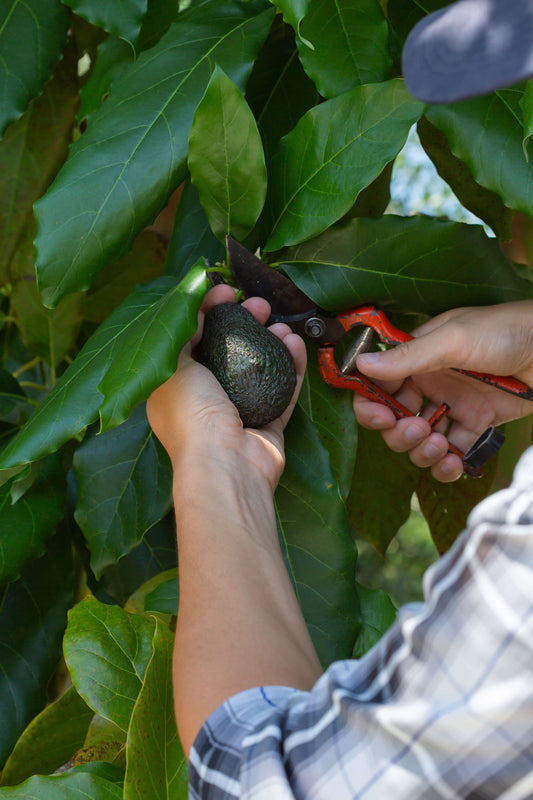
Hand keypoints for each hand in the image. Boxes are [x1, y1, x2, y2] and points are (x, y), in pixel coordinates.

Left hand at [147, 283, 306, 491]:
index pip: (192, 340)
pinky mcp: (268, 422)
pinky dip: (291, 365)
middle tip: (259, 305)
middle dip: (245, 322)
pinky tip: (296, 344)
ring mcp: (240, 411)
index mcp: (175, 388)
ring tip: (281, 323)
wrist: (226, 466)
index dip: (208, 312)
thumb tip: (199, 310)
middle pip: (230, 350)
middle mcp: (206, 399)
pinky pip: (283, 387)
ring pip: (259, 366)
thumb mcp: (174, 365)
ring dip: (271, 341)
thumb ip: (183, 333)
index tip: (226, 292)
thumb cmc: (192, 415)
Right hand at [353, 301, 532, 481]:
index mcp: (418, 358)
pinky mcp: (476, 425)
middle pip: (394, 420)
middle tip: (416, 428)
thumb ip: (409, 356)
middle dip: (398, 432)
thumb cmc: (505, 330)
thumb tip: (361, 363)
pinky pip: (451, 452)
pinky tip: (453, 463)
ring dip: (420, 451)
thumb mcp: (453, 338)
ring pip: (418, 441)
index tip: (379, 416)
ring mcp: (452, 405)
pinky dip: (446, 465)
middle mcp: (430, 383)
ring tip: (438, 445)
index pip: (379, 385)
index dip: (371, 404)